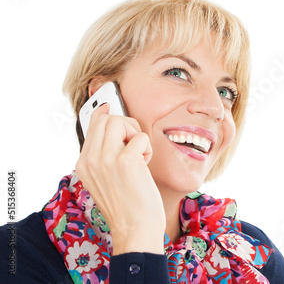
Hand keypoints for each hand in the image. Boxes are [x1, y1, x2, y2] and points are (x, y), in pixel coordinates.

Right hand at [75, 103, 165, 254]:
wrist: (135, 230)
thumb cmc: (127, 206)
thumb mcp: (106, 179)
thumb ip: (104, 155)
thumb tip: (109, 124)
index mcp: (83, 164)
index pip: (91, 127)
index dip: (103, 114)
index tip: (109, 106)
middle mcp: (90, 160)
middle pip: (106, 119)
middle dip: (125, 124)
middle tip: (134, 142)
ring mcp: (105, 159)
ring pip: (119, 121)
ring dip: (135, 133)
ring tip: (139, 154)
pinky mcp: (125, 161)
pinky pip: (140, 137)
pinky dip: (147, 148)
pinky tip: (145, 165)